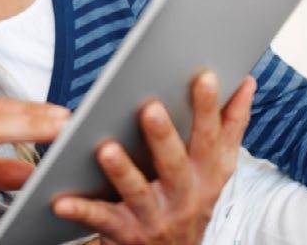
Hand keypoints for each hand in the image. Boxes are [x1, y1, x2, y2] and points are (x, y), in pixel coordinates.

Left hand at [53, 72, 255, 244]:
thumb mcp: (214, 169)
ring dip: (122, 171)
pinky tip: (61, 201)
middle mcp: (185, 196)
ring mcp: (156, 216)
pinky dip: (82, 210)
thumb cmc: (188, 200)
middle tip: (150, 109)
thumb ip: (229, 127)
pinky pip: (101, 219)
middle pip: (175, 164)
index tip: (206, 77)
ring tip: (106, 149)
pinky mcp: (126, 233)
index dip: (210, 108)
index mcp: (206, 174)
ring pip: (138, 192)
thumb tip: (246, 82)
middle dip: (164, 137)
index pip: (210, 137)